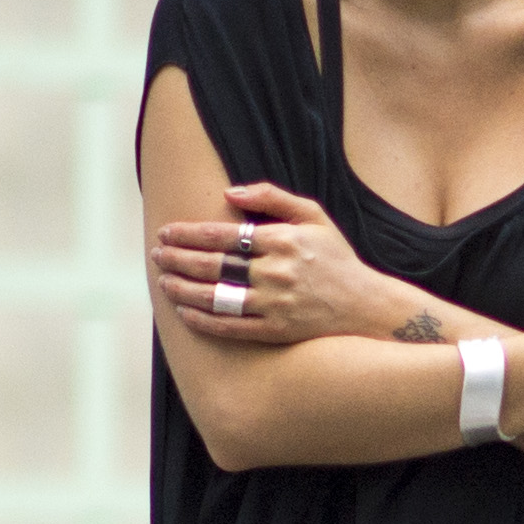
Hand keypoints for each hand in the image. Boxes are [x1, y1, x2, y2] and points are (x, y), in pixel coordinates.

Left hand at [152, 182, 400, 346]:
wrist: (366, 306)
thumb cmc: (336, 258)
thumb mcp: (314, 216)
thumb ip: (273, 197)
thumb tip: (230, 192)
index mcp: (282, 240)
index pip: (223, 235)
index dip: (189, 234)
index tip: (167, 232)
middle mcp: (276, 272)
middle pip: (213, 264)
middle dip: (178, 259)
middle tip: (157, 255)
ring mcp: (275, 304)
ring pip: (217, 297)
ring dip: (184, 289)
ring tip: (164, 282)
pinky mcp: (276, 331)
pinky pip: (231, 326)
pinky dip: (204, 320)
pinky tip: (185, 312)